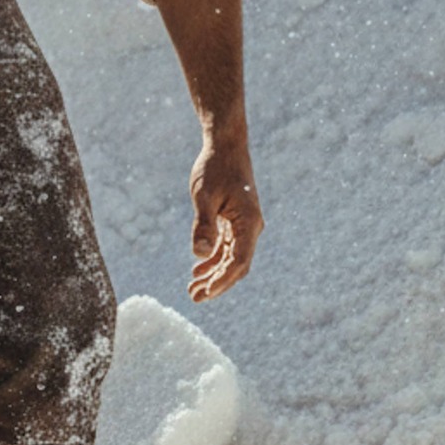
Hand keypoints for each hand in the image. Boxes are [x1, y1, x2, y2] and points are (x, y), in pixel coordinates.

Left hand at [186, 134, 261, 302]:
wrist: (225, 145)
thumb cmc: (215, 168)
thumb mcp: (204, 196)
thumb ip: (203, 225)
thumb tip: (200, 255)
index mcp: (248, 223)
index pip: (239, 262)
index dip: (223, 281)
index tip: (205, 293)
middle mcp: (251, 227)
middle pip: (237, 265)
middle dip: (217, 284)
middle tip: (195, 298)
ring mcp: (244, 224)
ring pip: (232, 258)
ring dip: (214, 274)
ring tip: (193, 290)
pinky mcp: (236, 220)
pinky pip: (228, 246)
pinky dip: (215, 259)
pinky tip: (198, 269)